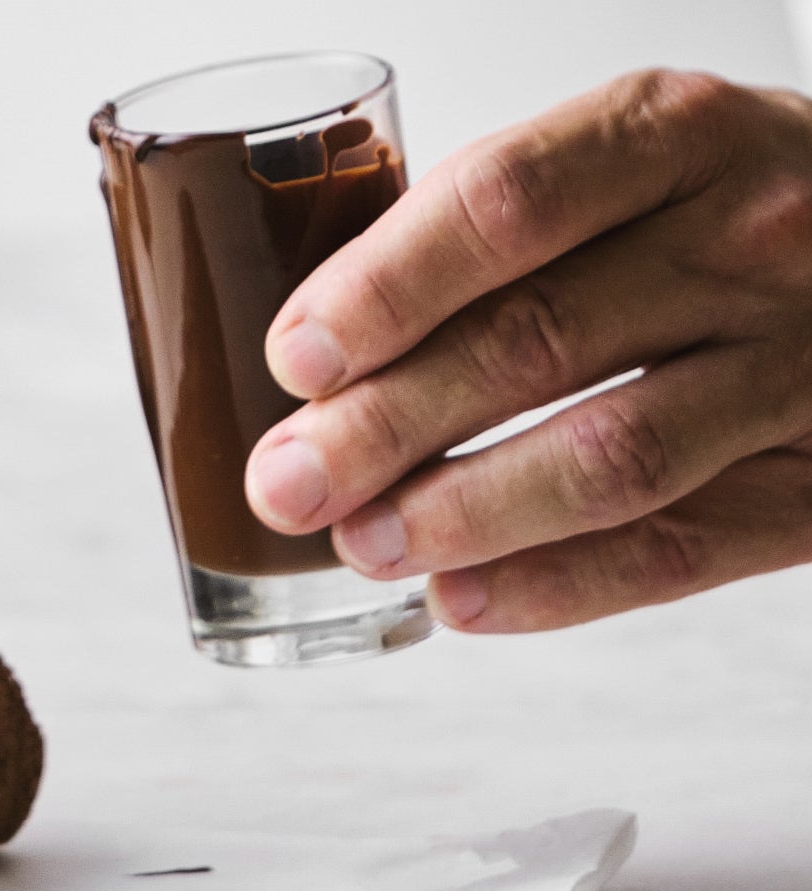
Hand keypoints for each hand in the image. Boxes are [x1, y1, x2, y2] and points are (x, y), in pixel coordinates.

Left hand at [243, 69, 811, 632]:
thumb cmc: (718, 206)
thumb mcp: (626, 160)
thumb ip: (493, 233)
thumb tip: (319, 359)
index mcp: (672, 134)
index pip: (507, 204)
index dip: (385, 288)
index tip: (296, 359)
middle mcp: (750, 237)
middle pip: (536, 341)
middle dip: (385, 426)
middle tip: (286, 483)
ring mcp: (802, 361)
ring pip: (611, 456)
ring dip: (463, 514)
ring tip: (361, 543)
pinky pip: (685, 548)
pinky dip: (559, 586)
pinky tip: (460, 598)